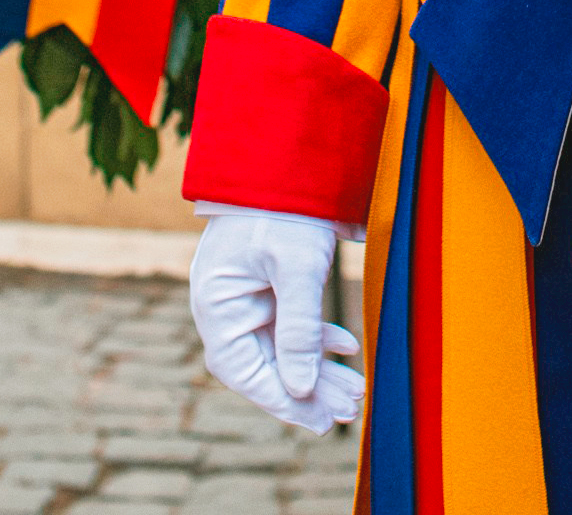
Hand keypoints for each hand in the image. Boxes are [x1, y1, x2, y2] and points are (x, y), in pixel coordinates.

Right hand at [190, 206, 363, 434]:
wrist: (284, 149)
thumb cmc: (284, 205)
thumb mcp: (297, 266)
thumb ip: (299, 328)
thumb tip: (300, 389)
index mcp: (216, 303)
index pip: (244, 370)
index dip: (282, 400)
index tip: (318, 422)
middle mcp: (224, 303)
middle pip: (265, 362)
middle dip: (308, 389)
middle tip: (349, 410)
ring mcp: (245, 291)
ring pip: (281, 344)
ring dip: (317, 367)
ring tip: (355, 390)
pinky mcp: (266, 280)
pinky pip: (288, 320)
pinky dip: (316, 336)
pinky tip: (345, 348)